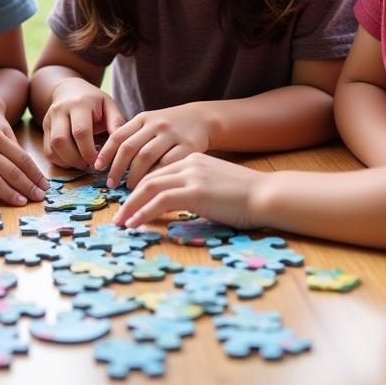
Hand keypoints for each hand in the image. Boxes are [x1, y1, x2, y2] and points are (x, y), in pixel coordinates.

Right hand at [42, 78, 124, 169]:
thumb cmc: (94, 101)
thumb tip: (121, 143)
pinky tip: (72, 160)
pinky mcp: (43, 128)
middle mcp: (60, 110)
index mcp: (79, 104)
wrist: (69, 89)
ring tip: (81, 163)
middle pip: (61, 141)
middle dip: (75, 159)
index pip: (80, 132)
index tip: (98, 161)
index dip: (89, 151)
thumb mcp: (109, 105)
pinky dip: (59, 161)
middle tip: (88, 165)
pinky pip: (47, 151)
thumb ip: (116, 122)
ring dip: (67, 162)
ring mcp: (49, 119)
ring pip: (52, 148)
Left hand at [95, 103, 212, 188]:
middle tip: (111, 184)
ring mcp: (171, 134)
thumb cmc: (170, 126)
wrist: (202, 118)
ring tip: (129, 188)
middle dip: (116, 168)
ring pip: (146, 157)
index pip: (118, 136)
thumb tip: (108, 159)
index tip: (97, 168)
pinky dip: (156, 175)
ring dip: (134, 175)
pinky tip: (151, 186)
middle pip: (129, 147)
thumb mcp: (150, 123)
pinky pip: (167, 163)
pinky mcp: (187, 146)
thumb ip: (133, 136)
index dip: (106, 153)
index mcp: (143, 118)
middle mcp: (155, 124)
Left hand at [114, 153, 261, 230]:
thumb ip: (195, 191)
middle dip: (129, 198)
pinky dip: (144, 213)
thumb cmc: (245, 197)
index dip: (139, 190)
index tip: (128, 205)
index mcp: (191, 160)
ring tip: (121, 223)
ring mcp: (192, 176)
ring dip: (131, 207)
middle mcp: (188, 164)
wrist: (267, 194)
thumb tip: (178, 207)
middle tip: (118, 216)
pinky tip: (135, 224)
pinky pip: (161, 202)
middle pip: (148, 179)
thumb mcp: (214, 187)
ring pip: (149, 188)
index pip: (157, 173)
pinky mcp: (196, 192)